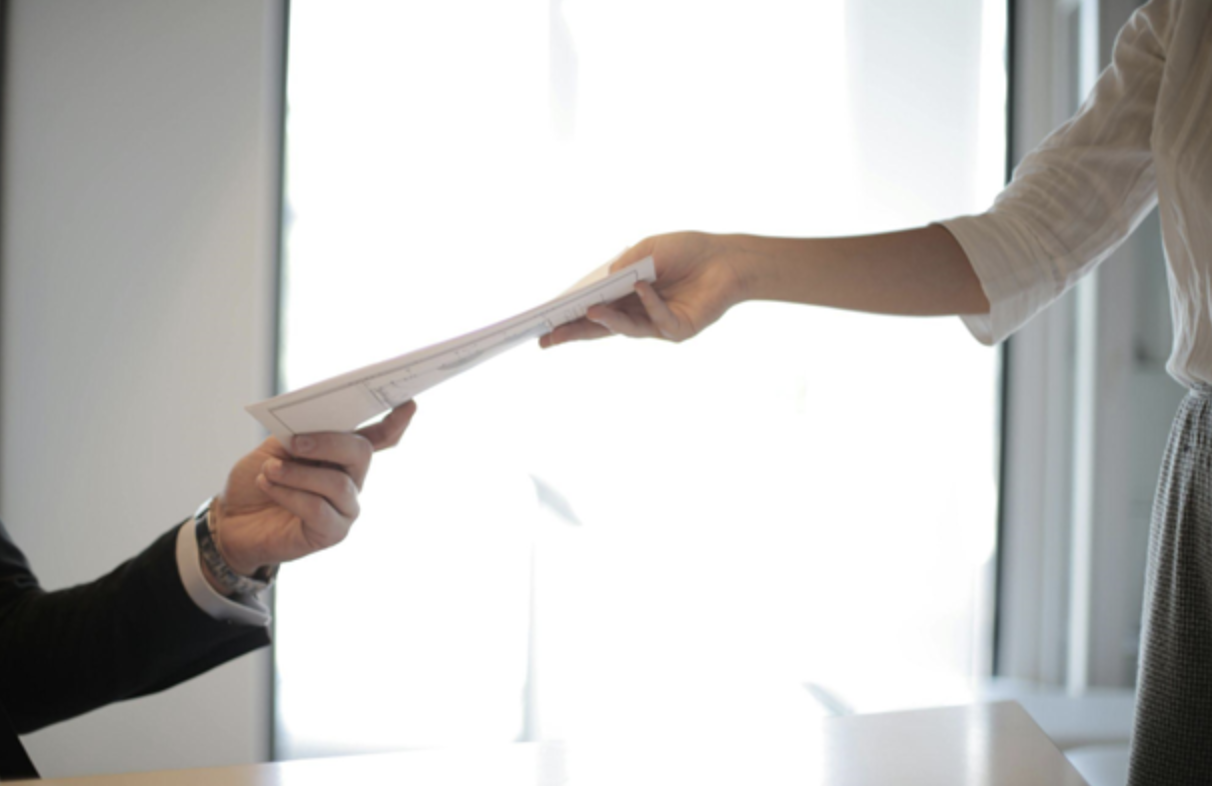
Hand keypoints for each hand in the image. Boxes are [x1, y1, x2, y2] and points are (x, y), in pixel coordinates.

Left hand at [203, 401, 416, 588]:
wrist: (232, 520)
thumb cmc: (257, 480)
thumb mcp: (276, 447)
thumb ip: (299, 433)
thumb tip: (313, 422)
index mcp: (342, 455)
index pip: (379, 438)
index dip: (395, 422)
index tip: (408, 404)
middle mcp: (351, 480)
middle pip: (361, 453)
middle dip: (329, 443)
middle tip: (295, 443)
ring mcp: (345, 508)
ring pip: (337, 483)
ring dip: (298, 474)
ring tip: (270, 470)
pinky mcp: (332, 533)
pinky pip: (318, 509)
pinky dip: (289, 494)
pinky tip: (269, 486)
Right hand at [540, 232, 749, 346]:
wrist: (726, 258)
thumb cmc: (687, 251)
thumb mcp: (649, 249)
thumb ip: (625, 265)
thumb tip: (602, 281)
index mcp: (625, 297)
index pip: (592, 310)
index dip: (569, 317)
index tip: (544, 324)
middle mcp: (637, 314)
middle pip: (601, 327)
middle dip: (574, 332)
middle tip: (548, 339)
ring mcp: (657, 325)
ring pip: (626, 328)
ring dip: (607, 319)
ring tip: (588, 310)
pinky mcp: (679, 329)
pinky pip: (658, 319)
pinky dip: (649, 302)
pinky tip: (641, 287)